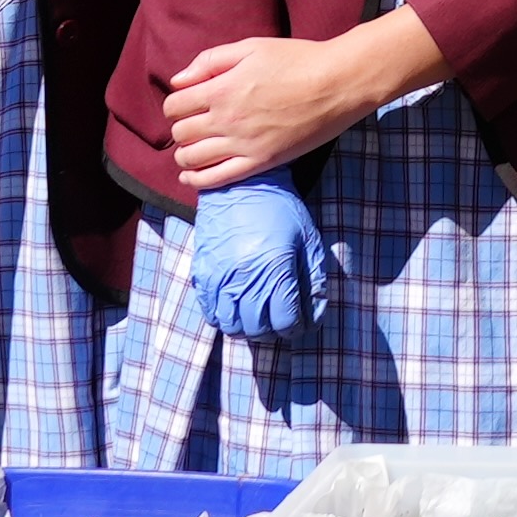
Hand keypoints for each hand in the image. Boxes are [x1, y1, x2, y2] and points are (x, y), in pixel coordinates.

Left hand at [162, 24, 394, 198]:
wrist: (338, 83)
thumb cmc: (297, 59)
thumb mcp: (251, 47)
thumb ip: (210, 61)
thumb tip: (178, 81)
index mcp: (222, 89)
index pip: (174, 105)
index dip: (175, 105)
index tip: (186, 103)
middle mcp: (226, 119)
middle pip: (180, 133)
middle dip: (180, 129)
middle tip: (193, 124)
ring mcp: (243, 144)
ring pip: (192, 159)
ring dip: (185, 155)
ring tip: (193, 148)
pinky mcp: (260, 162)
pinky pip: (217, 179)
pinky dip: (197, 181)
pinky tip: (192, 177)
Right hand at [183, 180, 337, 340]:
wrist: (243, 185)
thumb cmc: (282, 211)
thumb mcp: (309, 240)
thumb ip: (314, 281)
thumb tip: (315, 317)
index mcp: (275, 268)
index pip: (284, 321)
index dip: (295, 328)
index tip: (298, 322)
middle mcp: (244, 277)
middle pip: (257, 328)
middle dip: (272, 331)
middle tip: (279, 320)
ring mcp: (219, 276)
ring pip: (231, 325)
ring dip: (247, 328)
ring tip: (258, 316)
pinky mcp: (202, 272)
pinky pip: (209, 311)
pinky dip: (223, 317)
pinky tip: (236, 308)